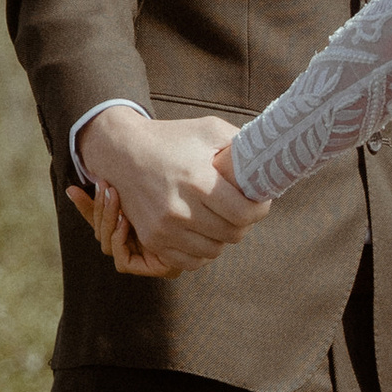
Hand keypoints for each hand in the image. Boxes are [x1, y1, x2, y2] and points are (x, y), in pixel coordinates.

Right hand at [65, 104, 265, 276]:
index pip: (245, 213)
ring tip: (221, 219)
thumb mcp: (208, 130)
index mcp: (197, 180)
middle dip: (244, 222)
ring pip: (214, 251)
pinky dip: (202, 252)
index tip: (260, 201)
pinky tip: (204, 233)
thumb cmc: (171, 139)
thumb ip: (240, 145)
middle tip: (241, 209)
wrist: (122, 152)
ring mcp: (163, 229)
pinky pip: (190, 262)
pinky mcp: (152, 240)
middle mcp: (179, 209)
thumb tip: (268, 162)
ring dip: (223, 238)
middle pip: (232, 234)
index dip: (260, 209)